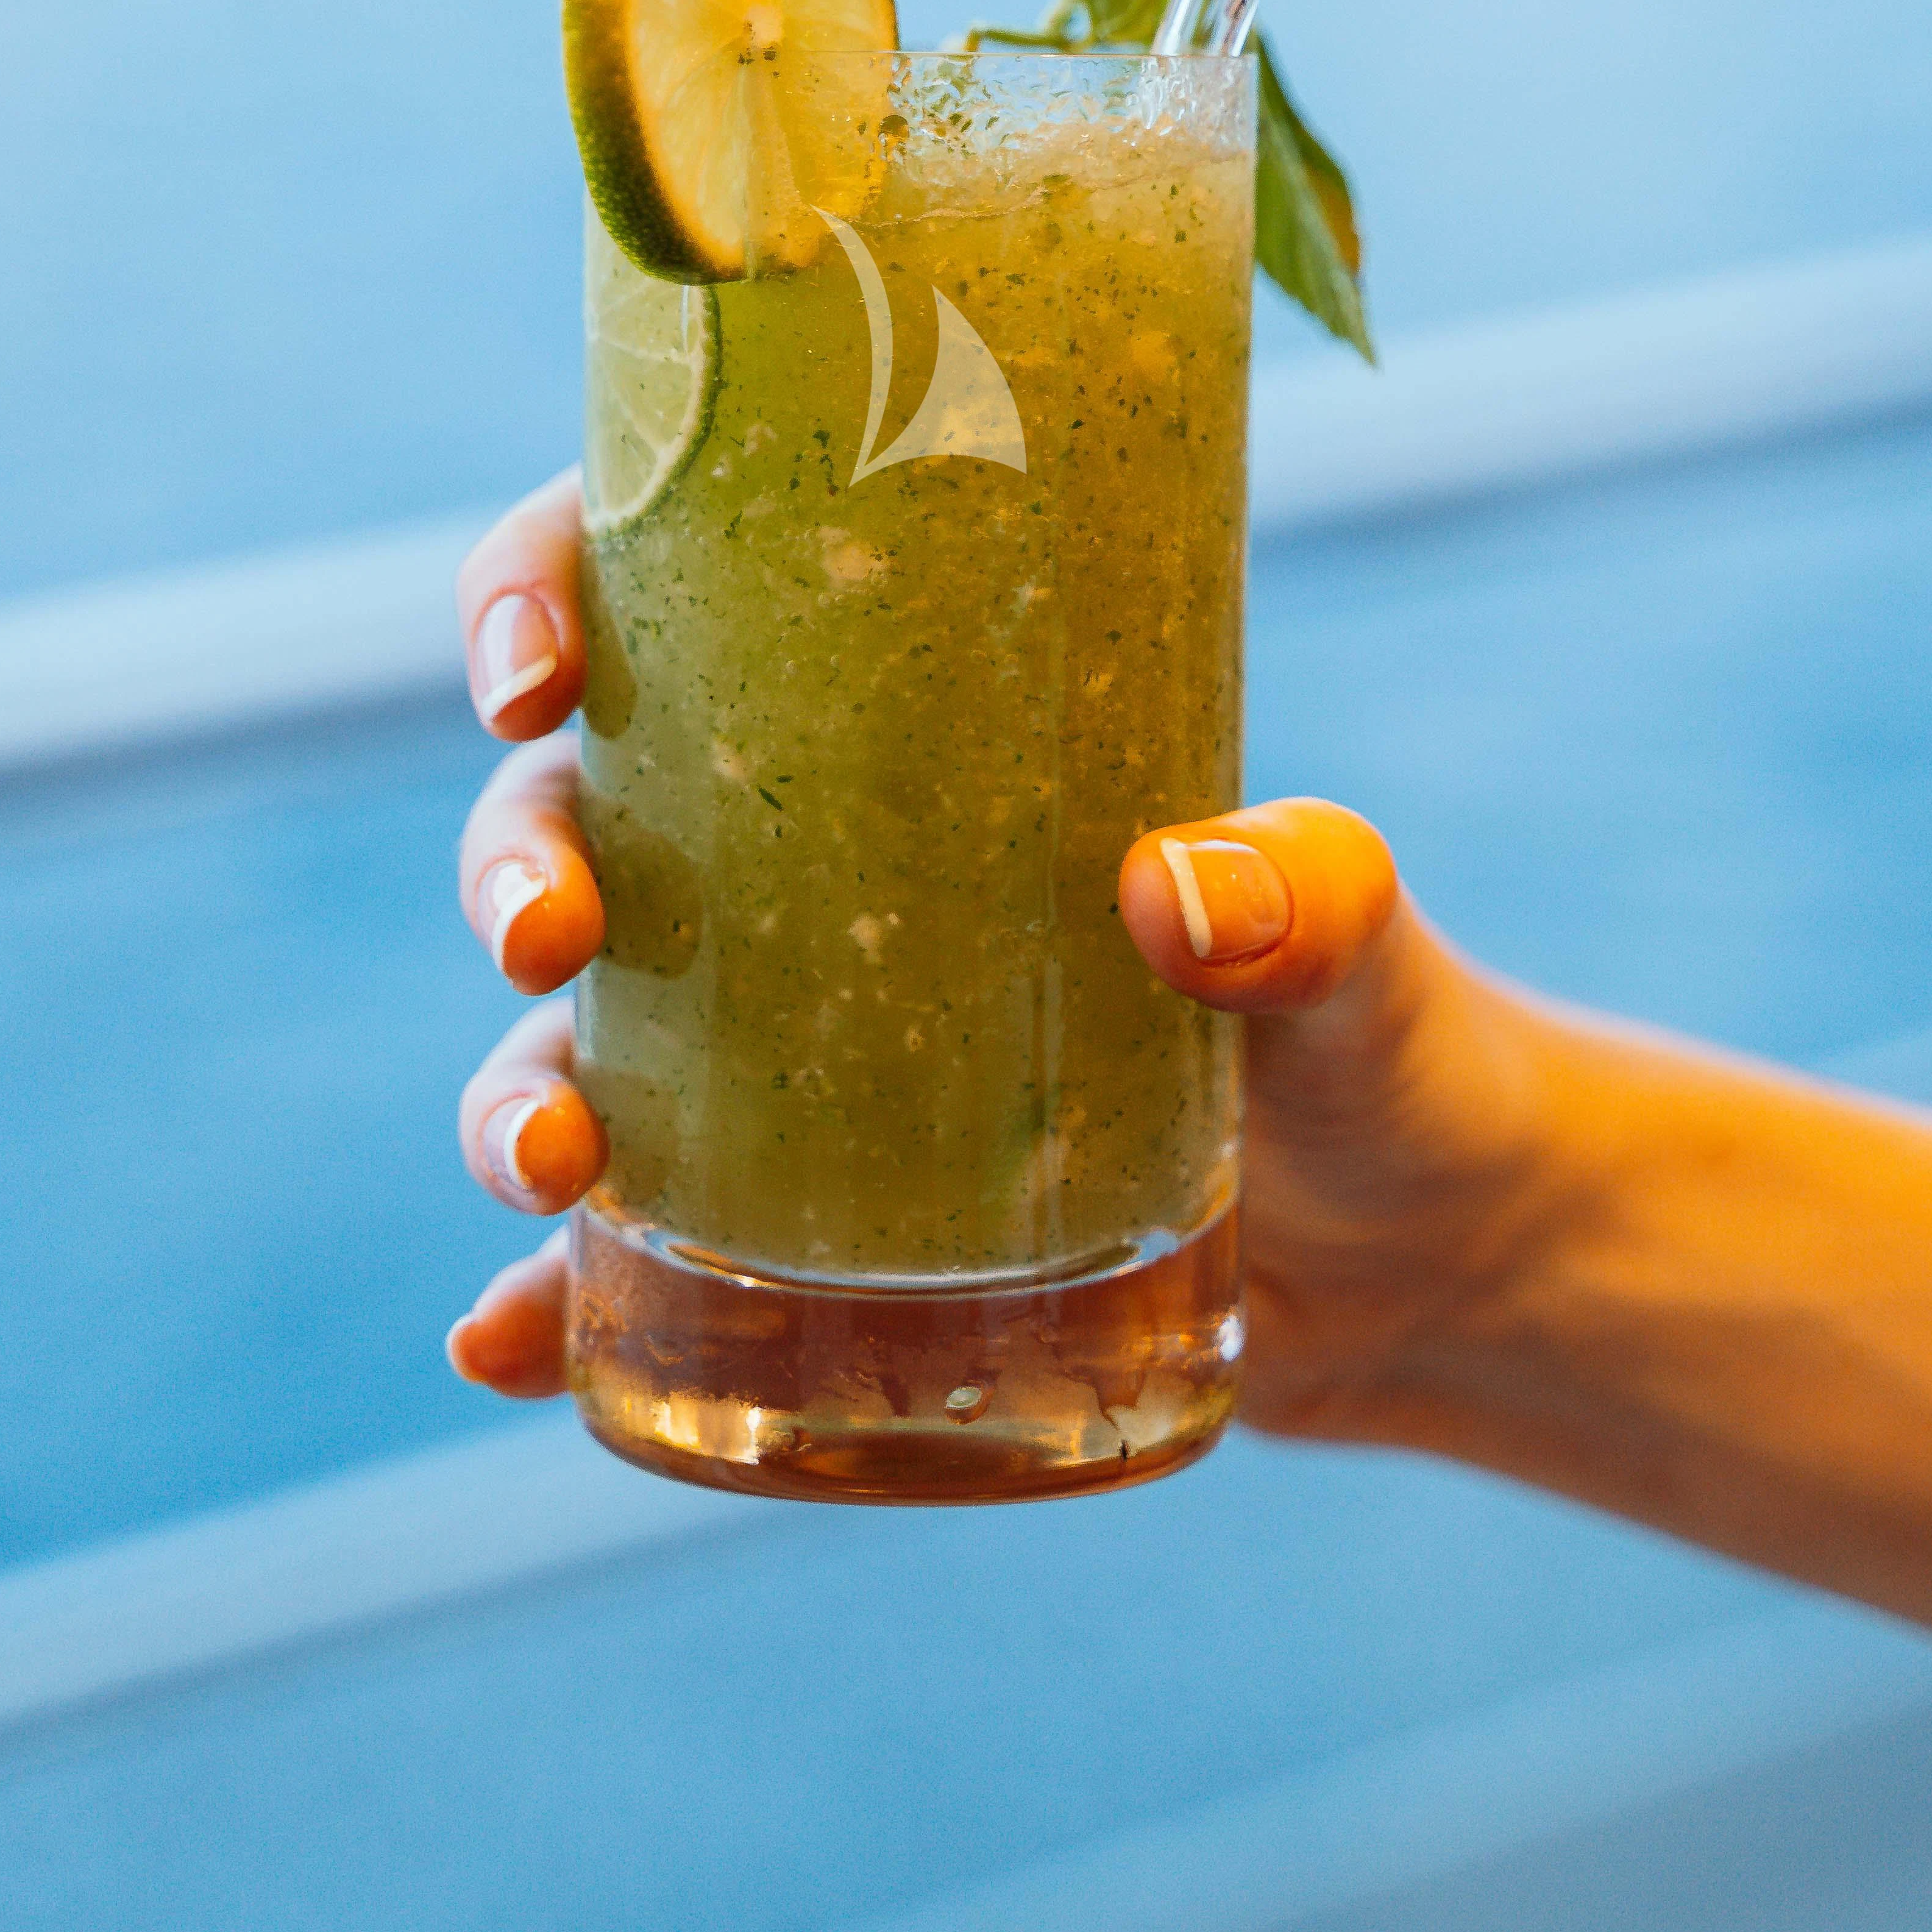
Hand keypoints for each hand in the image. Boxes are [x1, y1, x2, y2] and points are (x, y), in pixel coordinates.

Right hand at [444, 470, 1539, 1436]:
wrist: (1424, 1258)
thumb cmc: (1384, 1040)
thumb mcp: (1362, 953)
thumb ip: (1308, 902)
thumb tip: (1184, 888)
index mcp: (901, 734)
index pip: (669, 596)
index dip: (547, 592)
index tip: (539, 666)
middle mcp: (802, 881)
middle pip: (576, 821)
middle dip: (517, 863)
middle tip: (547, 937)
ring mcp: (786, 1064)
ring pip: (570, 1044)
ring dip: (511, 1095)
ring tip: (547, 1170)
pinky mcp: (804, 1237)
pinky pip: (626, 1262)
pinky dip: (543, 1296)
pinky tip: (507, 1339)